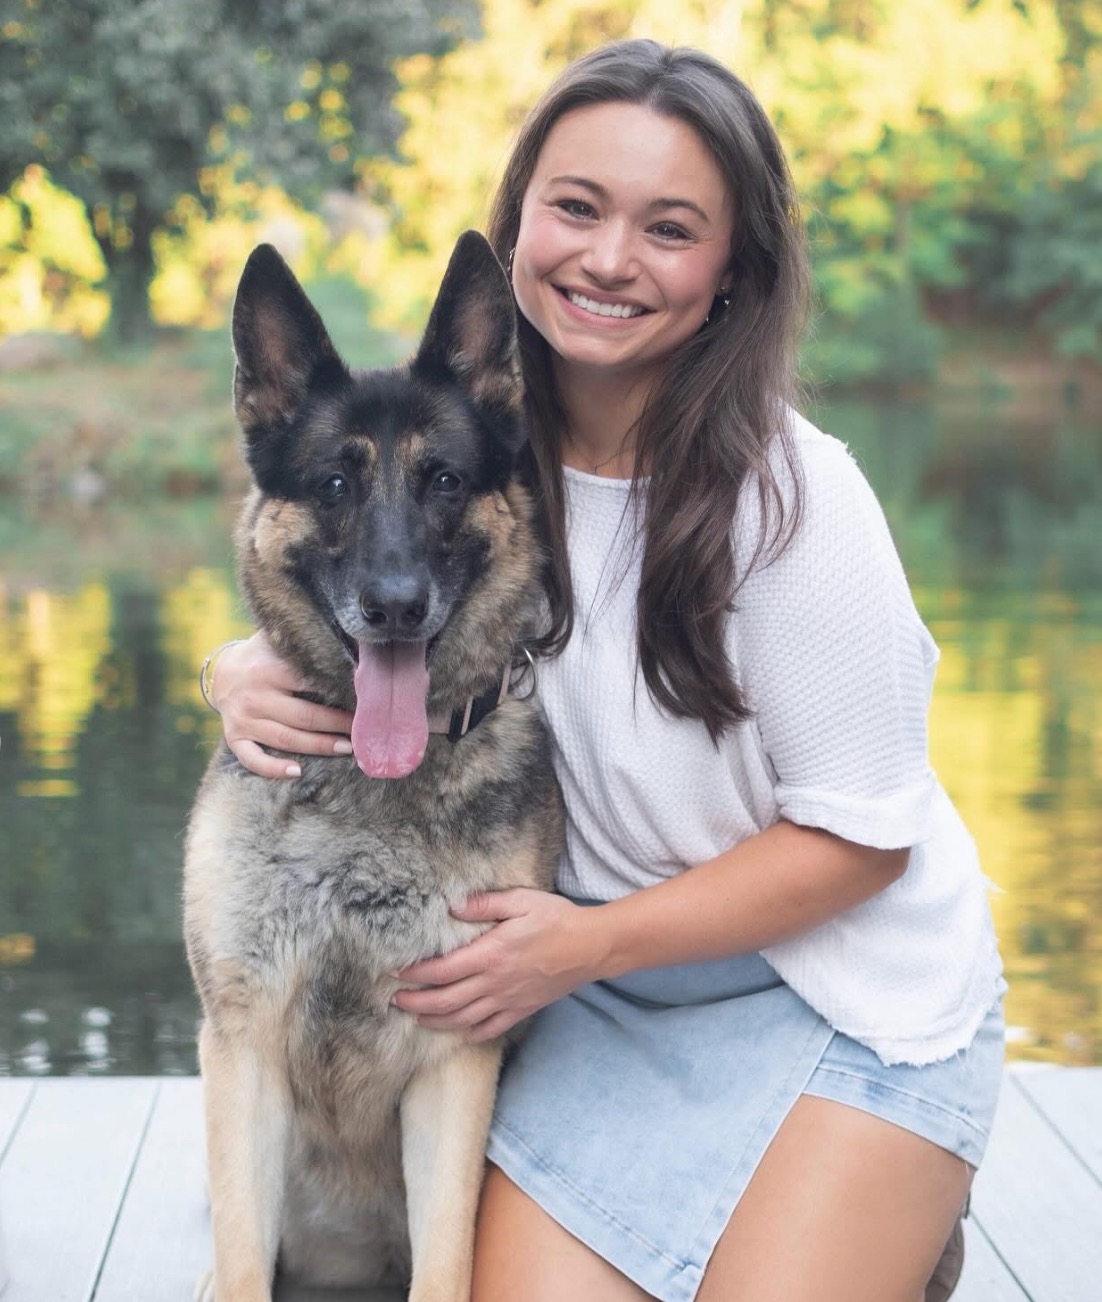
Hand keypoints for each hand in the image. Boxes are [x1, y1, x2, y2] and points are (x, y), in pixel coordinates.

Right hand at [212, 631, 354, 777]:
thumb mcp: (277, 641)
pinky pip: (252, 759)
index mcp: (269, 669)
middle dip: (336, 725)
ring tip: (345, 749)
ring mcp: (244, 719)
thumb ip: (304, 642)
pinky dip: (272, 769)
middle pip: (304, 717)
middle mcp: (256, 696)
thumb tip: (349, 641)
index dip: (339, 692)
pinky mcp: (234, 737)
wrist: (220, 672)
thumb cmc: (262, 657)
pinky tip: (296, 772)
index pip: (310, 684)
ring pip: (286, 739)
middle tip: (361, 731)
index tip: (363, 700)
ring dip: (318, 746)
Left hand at [393, 890, 606, 1042]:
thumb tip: (453, 906)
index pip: (443, 970)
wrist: (591, 947)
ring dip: (436, 1020)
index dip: (416, 974)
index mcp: (491, 954)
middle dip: (417, 1002)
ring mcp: (508, 1000)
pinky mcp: (522, 1009)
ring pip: (464, 1018)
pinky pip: (492, 1028)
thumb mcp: (521, 901)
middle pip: (446, 1000)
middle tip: (396, 1000)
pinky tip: (460, 1033)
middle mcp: (495, 982)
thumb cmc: (556, 919)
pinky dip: (472, 1034)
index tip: (396, 973)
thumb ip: (486, 904)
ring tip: (417, 1018)